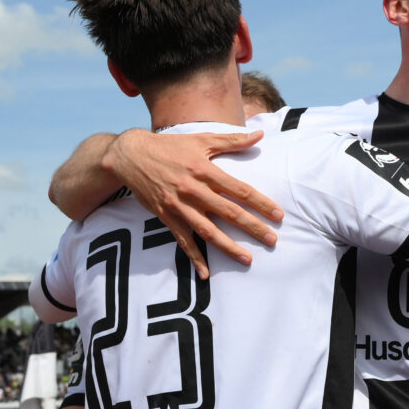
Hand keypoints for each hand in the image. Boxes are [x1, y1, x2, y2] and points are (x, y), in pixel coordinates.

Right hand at [106, 129, 283, 277]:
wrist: (130, 155)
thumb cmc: (170, 146)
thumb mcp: (201, 140)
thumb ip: (232, 141)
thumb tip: (260, 135)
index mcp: (204, 170)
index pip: (239, 189)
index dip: (260, 203)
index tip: (277, 215)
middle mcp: (193, 189)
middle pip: (228, 212)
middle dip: (252, 227)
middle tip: (272, 240)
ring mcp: (178, 205)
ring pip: (207, 230)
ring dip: (228, 247)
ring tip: (247, 259)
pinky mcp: (165, 216)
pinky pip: (182, 240)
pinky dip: (194, 257)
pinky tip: (206, 273)